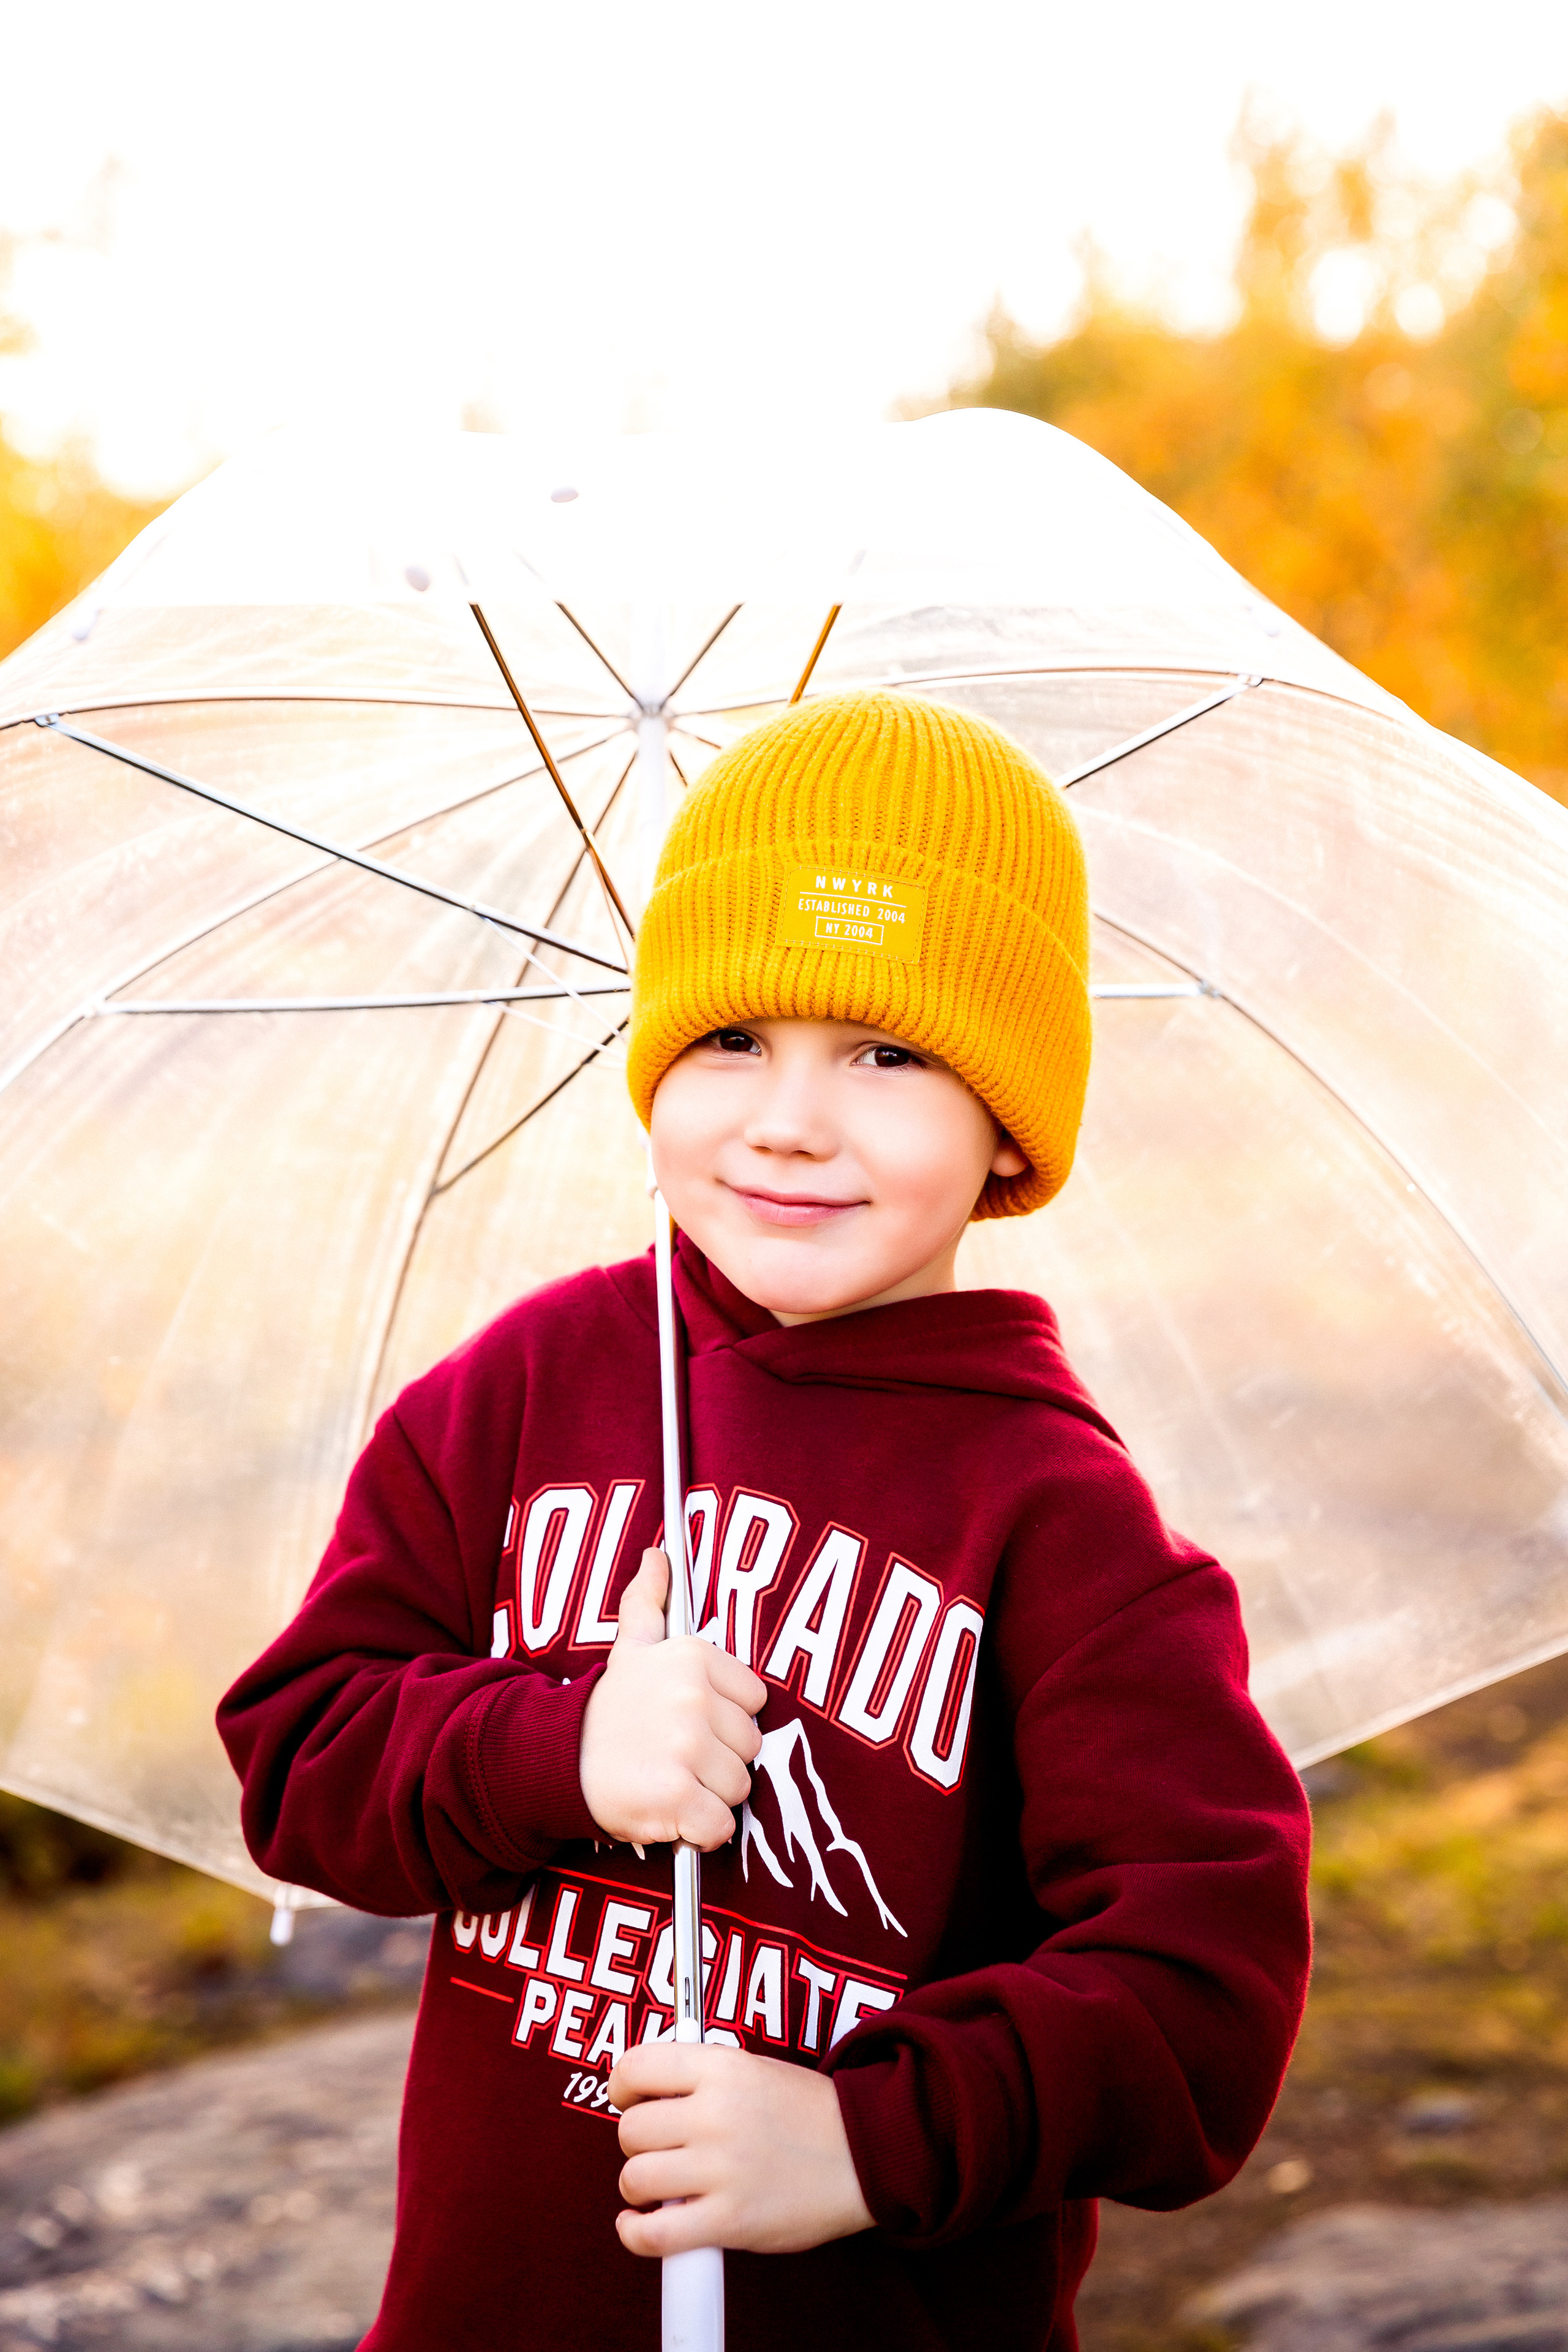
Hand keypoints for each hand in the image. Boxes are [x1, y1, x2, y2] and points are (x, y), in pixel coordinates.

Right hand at [579, 1548, 766, 1850]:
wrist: (556, 1761)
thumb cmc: (607, 1710)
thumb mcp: (630, 1647)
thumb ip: (649, 1600)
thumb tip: (658, 1556)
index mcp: (693, 1658)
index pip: (754, 1699)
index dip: (726, 1718)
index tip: (691, 1722)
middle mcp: (693, 1699)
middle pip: (750, 1747)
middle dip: (718, 1759)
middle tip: (675, 1755)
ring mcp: (686, 1750)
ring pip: (739, 1788)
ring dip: (709, 1796)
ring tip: (669, 1780)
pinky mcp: (677, 1799)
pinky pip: (720, 1827)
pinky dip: (701, 1831)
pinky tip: (672, 1814)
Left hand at [609, 2041, 874, 2254]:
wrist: (864, 2154)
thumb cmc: (807, 2113)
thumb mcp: (754, 2069)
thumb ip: (702, 2077)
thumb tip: (646, 2093)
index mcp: (722, 2067)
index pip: (636, 2067)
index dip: (622, 2087)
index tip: (627, 2100)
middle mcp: (717, 2113)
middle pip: (630, 2129)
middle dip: (637, 2143)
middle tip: (661, 2149)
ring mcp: (722, 2169)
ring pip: (636, 2178)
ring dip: (640, 2187)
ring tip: (662, 2187)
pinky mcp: (730, 2221)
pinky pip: (655, 2234)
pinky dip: (636, 2233)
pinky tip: (641, 2225)